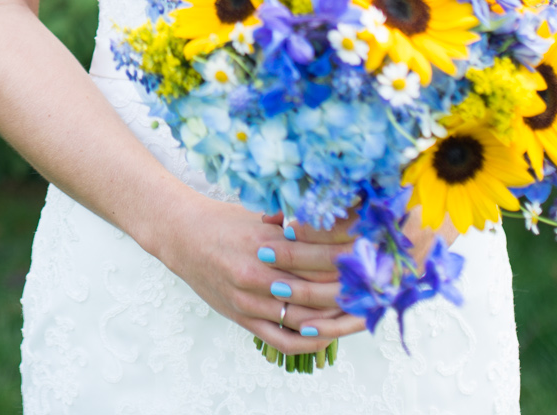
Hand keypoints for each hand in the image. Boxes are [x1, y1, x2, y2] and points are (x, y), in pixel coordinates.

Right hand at [146, 194, 366, 354]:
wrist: (179, 235)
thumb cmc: (222, 222)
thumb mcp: (258, 215)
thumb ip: (292, 225)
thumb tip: (331, 222)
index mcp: (264, 242)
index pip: (316, 254)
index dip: (347, 257)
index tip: (371, 255)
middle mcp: (256, 273)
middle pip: (315, 288)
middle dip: (350, 289)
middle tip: (376, 287)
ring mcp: (248, 300)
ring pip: (303, 318)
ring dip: (336, 319)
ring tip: (362, 313)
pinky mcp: (242, 318)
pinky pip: (282, 340)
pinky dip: (309, 341)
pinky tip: (328, 335)